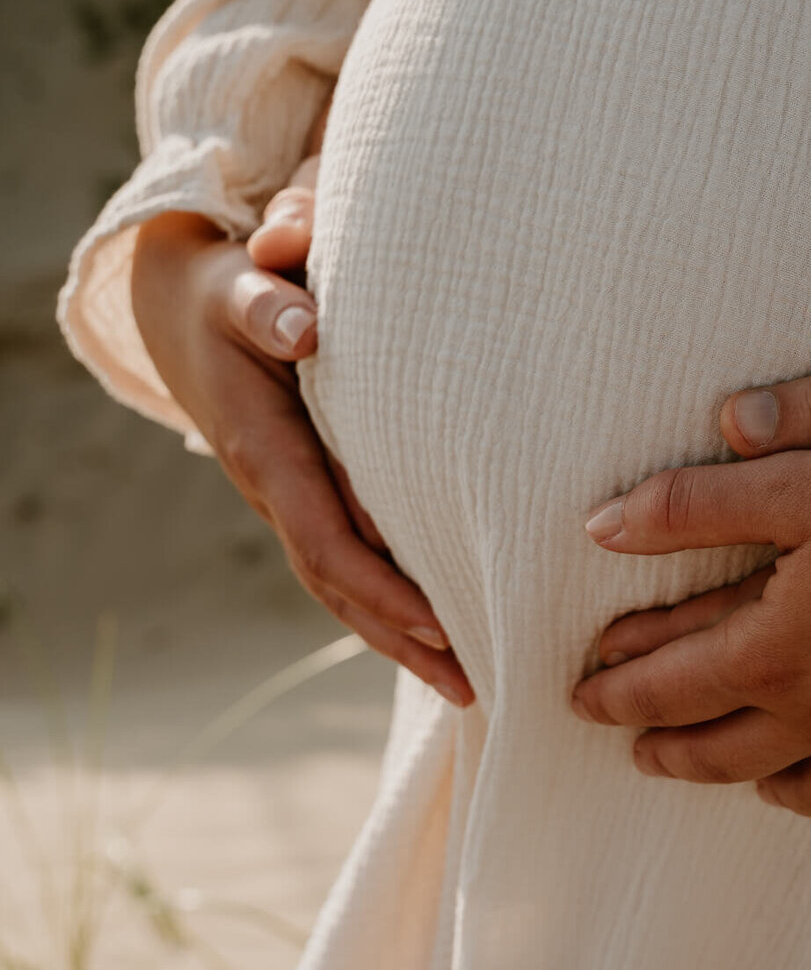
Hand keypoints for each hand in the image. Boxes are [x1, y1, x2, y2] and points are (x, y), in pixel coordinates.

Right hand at [130, 157, 471, 706]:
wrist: (180, 304)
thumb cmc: (224, 290)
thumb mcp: (236, 284)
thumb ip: (267, 300)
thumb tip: (303, 329)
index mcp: (263, 449)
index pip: (324, 539)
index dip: (380, 586)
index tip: (439, 621)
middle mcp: (272, 487)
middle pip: (335, 583)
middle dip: (398, 637)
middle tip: (471, 684)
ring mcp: (285, 495)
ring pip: (339, 582)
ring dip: (395, 635)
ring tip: (465, 682)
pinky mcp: (301, 489)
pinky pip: (343, 556)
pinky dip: (384, 599)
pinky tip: (435, 627)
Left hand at [573, 342, 810, 813]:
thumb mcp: (798, 480)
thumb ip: (693, 504)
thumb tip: (601, 524)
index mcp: (777, 653)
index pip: (670, 684)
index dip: (618, 688)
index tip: (581, 695)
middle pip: (728, 750)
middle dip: (670, 748)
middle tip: (636, 750)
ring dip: (761, 778)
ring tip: (737, 774)